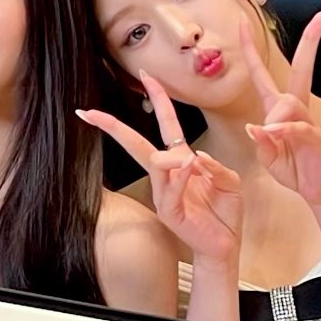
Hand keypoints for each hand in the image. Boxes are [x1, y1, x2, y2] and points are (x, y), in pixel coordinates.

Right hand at [77, 74, 241, 266]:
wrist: (224, 245)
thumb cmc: (224, 212)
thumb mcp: (228, 181)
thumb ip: (215, 166)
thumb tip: (194, 157)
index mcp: (181, 161)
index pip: (166, 124)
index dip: (158, 98)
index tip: (146, 75)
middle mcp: (167, 175)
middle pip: (137, 144)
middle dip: (114, 127)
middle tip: (91, 112)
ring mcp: (164, 194)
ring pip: (155, 166)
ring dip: (170, 159)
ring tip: (186, 161)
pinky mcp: (169, 212)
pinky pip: (169, 191)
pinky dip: (179, 178)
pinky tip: (189, 170)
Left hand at [238, 6, 320, 205]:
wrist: (318, 190)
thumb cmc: (294, 169)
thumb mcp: (268, 155)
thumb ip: (261, 140)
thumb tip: (255, 126)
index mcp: (280, 109)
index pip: (263, 72)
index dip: (251, 48)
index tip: (244, 22)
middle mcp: (297, 109)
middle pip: (301, 68)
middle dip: (311, 40)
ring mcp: (309, 121)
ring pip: (290, 102)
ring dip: (277, 116)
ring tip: (272, 136)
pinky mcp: (316, 138)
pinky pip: (299, 127)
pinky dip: (285, 129)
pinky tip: (276, 133)